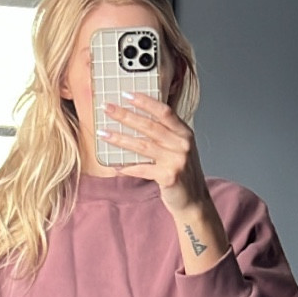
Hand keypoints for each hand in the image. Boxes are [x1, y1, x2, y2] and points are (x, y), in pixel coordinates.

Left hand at [100, 94, 231, 273]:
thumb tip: (135, 121)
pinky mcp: (169, 177)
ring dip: (120, 139)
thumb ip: (164, 135)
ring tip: (103, 134)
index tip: (126, 94)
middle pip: (149, 126)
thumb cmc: (183, 173)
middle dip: (125, 115)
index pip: (164, 112)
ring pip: (142, 146)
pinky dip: (127, 168)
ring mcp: (176, 161)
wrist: (194, 201)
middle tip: (107, 108)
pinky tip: (114, 166)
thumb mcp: (179, 149)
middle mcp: (182, 145)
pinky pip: (142, 169)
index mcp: (184, 133)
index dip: (145, 102)